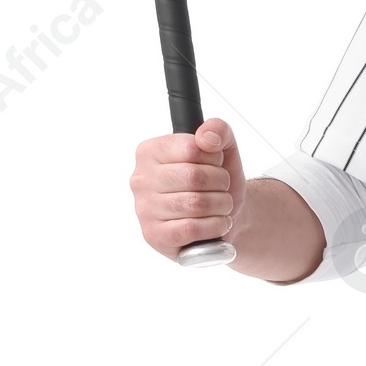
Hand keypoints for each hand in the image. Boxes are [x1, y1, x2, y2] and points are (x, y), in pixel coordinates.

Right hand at [129, 118, 243, 259]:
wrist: (224, 216)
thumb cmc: (216, 182)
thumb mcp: (224, 149)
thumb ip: (218, 130)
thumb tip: (206, 136)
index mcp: (150, 152)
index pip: (190, 148)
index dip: (214, 158)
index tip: (216, 163)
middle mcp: (141, 179)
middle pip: (194, 177)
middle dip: (221, 183)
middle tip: (222, 187)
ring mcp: (144, 209)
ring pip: (195, 204)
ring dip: (221, 205)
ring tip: (222, 206)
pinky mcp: (154, 236)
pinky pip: (191, 229)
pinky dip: (215, 226)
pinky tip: (217, 223)